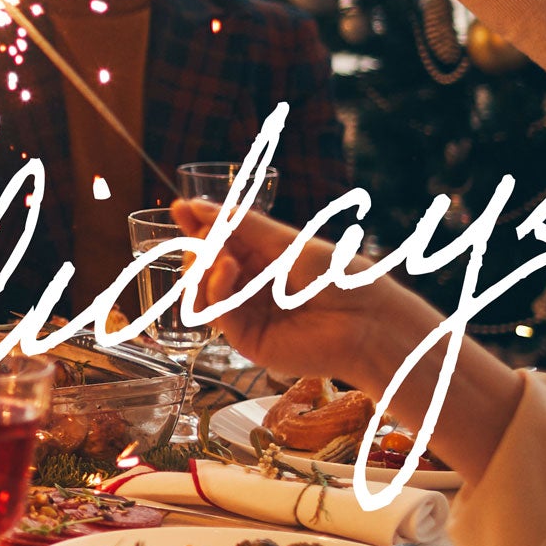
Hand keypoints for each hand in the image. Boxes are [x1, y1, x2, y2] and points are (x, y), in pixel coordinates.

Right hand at [174, 200, 436, 387]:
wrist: (365, 322)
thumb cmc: (337, 277)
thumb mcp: (285, 241)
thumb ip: (240, 226)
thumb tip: (194, 205)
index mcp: (264, 262)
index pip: (220, 243)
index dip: (198, 226)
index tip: (180, 208)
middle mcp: (251, 289)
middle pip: (204, 267)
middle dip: (199, 247)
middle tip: (205, 234)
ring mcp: (246, 315)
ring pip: (200, 292)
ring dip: (202, 269)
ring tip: (221, 256)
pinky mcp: (245, 339)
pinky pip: (215, 312)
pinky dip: (214, 288)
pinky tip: (229, 271)